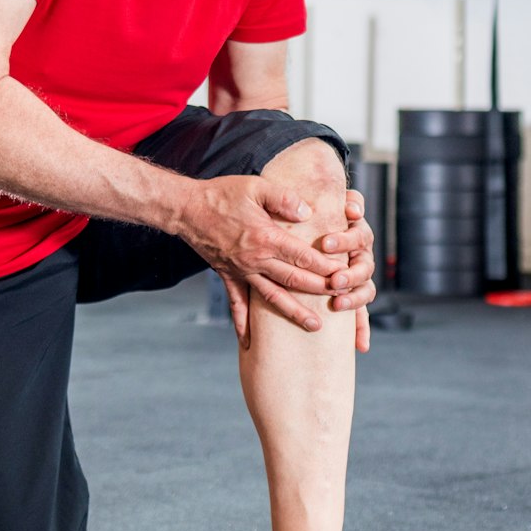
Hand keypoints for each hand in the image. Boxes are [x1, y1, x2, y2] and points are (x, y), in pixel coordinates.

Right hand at [177, 176, 357, 341]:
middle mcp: (255, 259)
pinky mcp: (228, 277)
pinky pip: (237, 305)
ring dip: (294, 312)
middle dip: (320, 290)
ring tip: (315, 326)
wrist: (186, 209)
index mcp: (266, 237)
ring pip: (272, 298)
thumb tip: (308, 211)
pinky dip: (244, 325)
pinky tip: (250, 343)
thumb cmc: (223, 194)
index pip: (303, 256)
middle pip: (294, 280)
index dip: (326, 265)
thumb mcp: (256, 186)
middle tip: (343, 299)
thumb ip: (284, 198)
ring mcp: (241, 272)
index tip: (344, 273)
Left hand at [329, 189, 375, 353]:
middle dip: (350, 272)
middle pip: (364, 263)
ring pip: (366, 288)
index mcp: (356, 233)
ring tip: (337, 303)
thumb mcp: (325, 205)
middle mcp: (361, 256)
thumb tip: (350, 208)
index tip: (327, 241)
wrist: (313, 236)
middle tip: (334, 278)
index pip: (359, 233)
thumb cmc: (318, 219)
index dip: (347, 237)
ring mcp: (359, 278)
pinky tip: (360, 346)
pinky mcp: (354, 297)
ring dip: (354, 297)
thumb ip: (340, 201)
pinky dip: (361, 330)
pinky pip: (362, 315)